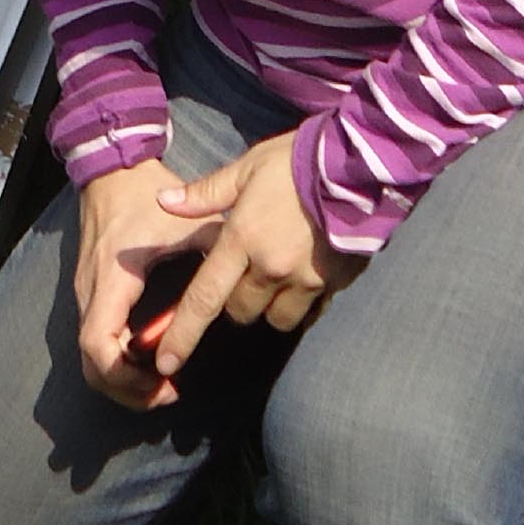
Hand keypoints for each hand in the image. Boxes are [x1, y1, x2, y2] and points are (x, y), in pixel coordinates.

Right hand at [73, 159, 198, 409]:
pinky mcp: (91, 291)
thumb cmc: (145, 193)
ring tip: (161, 384)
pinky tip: (149, 359)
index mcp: (113, 279)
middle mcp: (91, 291)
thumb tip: (249, 271)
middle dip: (127, 389)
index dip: (127, 377)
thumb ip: (213, 244)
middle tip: (166, 393)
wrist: (111, 167)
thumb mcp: (183, 218)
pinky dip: (119, 360)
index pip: (100, 346)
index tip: (164, 380)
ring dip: (123, 379)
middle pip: (92, 364)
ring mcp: (86, 292)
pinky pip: (97, 339)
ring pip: (91, 357)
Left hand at [151, 130, 363, 377]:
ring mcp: (305, 280)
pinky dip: (302, 300)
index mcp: (242, 240)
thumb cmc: (297, 161)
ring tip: (279, 269)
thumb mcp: (247, 168)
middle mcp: (271, 268)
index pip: (204, 298)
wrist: (360, 166)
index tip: (166, 363)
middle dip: (236, 298)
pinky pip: (310, 311)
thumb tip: (163, 202)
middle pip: (240, 311)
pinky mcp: (334, 284)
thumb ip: (206, 194)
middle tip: (246, 265)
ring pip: (276, 318)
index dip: (183, 334)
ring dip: (271, 304)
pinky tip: (306, 272)